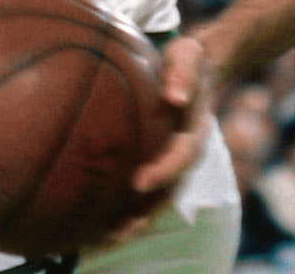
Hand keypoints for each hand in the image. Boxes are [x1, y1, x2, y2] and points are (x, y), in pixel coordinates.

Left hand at [107, 35, 215, 245]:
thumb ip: (184, 73)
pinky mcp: (159, 159)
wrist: (199, 67)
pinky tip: (96, 215)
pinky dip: (126, 204)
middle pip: (169, 191)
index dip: (162, 172)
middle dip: (146, 214)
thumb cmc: (188, 60)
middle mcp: (185, 152)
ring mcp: (173, 160)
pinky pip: (145, 186)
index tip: (138, 183)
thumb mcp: (190, 56)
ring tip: (106, 238)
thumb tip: (174, 95)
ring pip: (157, 197)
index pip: (182, 156)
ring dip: (136, 219)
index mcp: (195, 130)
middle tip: (120, 230)